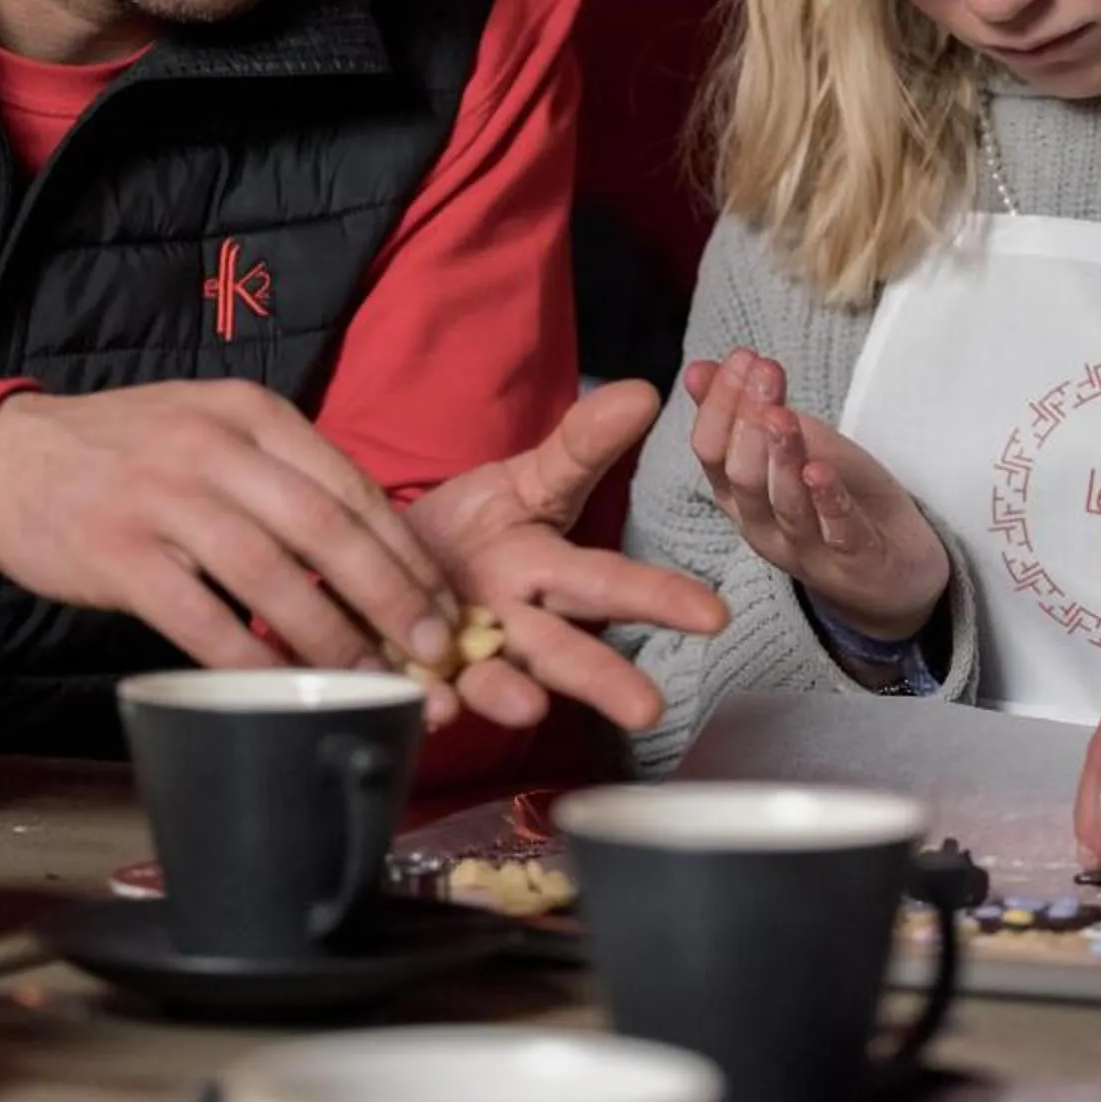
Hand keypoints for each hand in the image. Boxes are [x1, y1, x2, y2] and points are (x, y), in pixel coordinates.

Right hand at [0, 380, 461, 683]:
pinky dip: (248, 656)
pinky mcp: (119, 555)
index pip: (353, 488)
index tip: (445, 609)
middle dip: (391, 599)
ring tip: (369, 681)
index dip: (407, 556)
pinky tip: (281, 686)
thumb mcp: (215, 431)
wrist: (9, 458)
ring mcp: (163, 500)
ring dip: (330, 636)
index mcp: (253, 414)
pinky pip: (200, 617)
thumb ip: (287, 477)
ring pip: (271, 575)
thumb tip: (380, 555)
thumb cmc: (132, 455)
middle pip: (327, 530)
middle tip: (432, 654)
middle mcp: (214, 448)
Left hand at [402, 380, 729, 732]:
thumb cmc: (468, 531)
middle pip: (562, 650)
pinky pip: (419, 693)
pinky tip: (434, 708)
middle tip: (649, 709)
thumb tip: (644, 392)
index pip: (609, 583)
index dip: (658, 597)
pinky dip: (427, 701)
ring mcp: (462, 656)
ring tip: (527, 708)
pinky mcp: (410, 675)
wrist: (386, 568)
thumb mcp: (522, 482)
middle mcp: (512, 624)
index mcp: (545, 573)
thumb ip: (581, 446)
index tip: (714, 616)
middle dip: (604, 679)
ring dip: (508, 697)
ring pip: (494, 681)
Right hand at [686, 349, 947, 641]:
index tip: (742, 358)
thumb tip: (700, 368)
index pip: (712, 452)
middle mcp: (764, 528)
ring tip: (782, 417)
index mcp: (741, 499)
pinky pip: (838, 534)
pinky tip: (821, 473)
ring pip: (785, 506)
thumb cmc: (840, 504)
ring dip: (782, 458)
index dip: (720, 405)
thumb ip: (749, 415)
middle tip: (764, 373)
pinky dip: (828, 502)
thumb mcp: (796, 451)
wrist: (898, 572)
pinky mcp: (855, 565)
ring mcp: (807, 551)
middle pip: (742, 478)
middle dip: (749, 421)